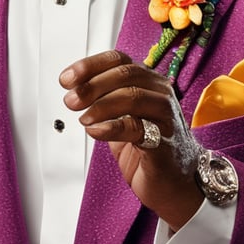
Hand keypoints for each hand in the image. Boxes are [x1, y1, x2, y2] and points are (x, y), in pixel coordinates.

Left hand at [60, 50, 203, 228]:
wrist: (176, 184)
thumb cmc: (150, 149)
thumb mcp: (123, 118)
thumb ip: (105, 101)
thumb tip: (74, 90)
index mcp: (149, 83)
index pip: (119, 60)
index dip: (90, 66)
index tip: (67, 79)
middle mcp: (160, 94)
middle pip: (125, 74)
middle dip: (92, 85)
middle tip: (71, 100)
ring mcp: (165, 117)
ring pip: (133, 96)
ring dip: (100, 106)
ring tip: (83, 119)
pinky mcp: (164, 142)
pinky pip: (137, 127)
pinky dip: (111, 127)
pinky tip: (96, 131)